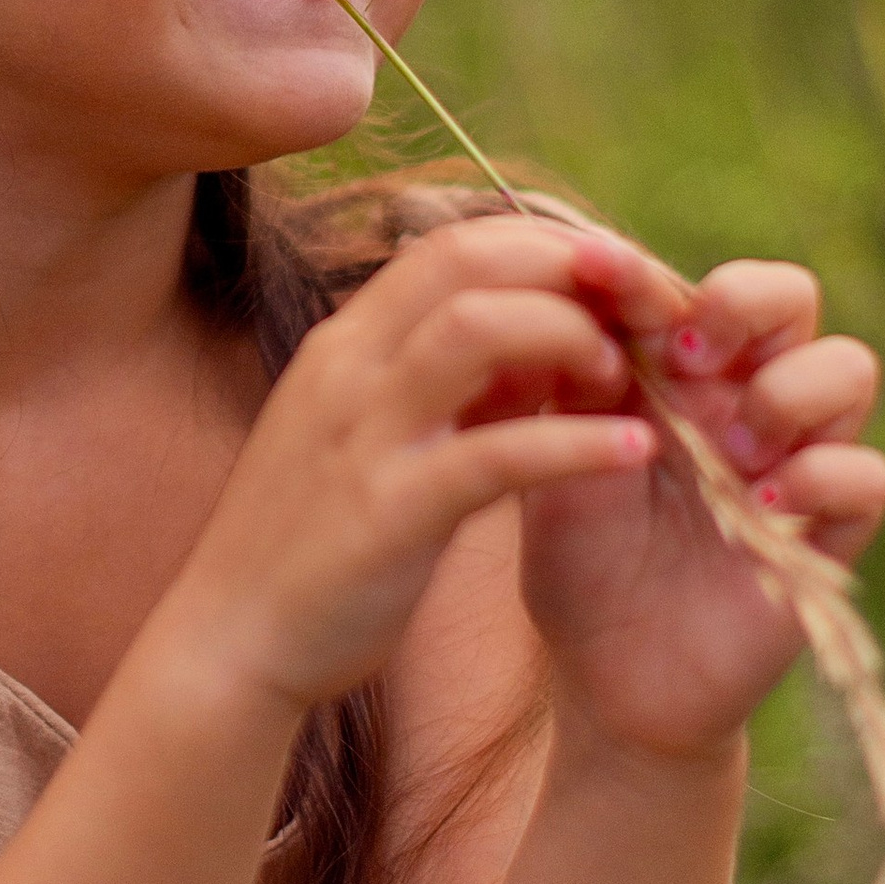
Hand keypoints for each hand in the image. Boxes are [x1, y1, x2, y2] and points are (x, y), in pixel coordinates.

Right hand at [176, 214, 667, 712]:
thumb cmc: (317, 540)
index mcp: (348, 343)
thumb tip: (542, 342)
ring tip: (629, 372)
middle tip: (652, 301)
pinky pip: (495, 455)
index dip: (549, 244)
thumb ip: (453, 385)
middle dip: (572, 265)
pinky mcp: (389, 511)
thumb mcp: (381, 437)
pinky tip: (635, 453)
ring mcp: (364, 433)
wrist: (232, 640)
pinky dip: (574, 444)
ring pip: (476, 329)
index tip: (621, 278)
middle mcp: (348, 366)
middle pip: (469, 260)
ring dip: (570, 334)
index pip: (454, 243)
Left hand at [519, 251, 884, 761]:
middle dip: (746, 303)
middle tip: (687, 351)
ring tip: (728, 448)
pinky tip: (762, 504)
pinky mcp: (829, 533)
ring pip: (849, 368)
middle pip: (792, 298)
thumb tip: (566, 275)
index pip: (685, 285)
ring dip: (788, 391)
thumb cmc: (580, 553)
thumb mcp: (560, 452)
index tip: (592, 270)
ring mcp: (796, 460)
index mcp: (678, 368)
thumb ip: (573, 370)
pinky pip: (867, 473)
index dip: (644, 271)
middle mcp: (746, 398)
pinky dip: (822, 475)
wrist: (609, 675)